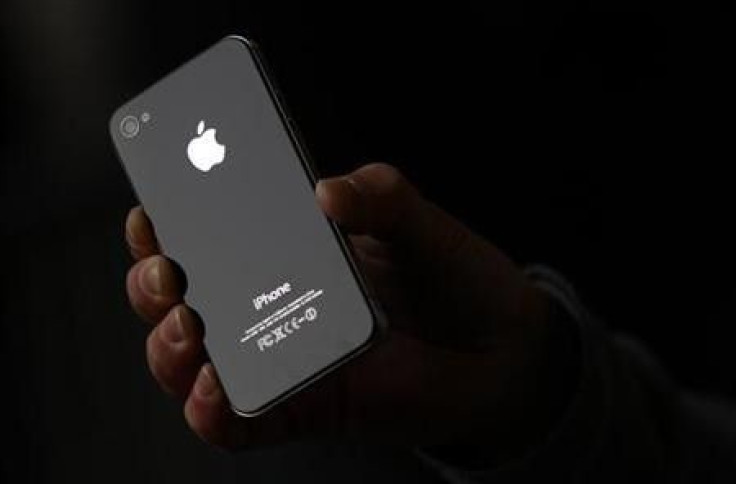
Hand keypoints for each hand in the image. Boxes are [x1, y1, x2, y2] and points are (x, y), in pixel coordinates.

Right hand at [125, 163, 568, 453]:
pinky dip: (211, 410)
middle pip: (179, 301)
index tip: (152, 212)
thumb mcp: (417, 222)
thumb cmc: (454, 278)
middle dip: (152, 285)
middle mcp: (272, 305)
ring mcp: (282, 359)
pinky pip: (238, 423)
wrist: (502, 348)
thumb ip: (378, 195)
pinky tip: (213, 385)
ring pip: (192, 364)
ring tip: (187, 323)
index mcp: (287, 253)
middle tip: (167, 269)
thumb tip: (327, 191)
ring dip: (169, 346)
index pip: (208, 238)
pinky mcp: (303, 408)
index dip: (167, 226)